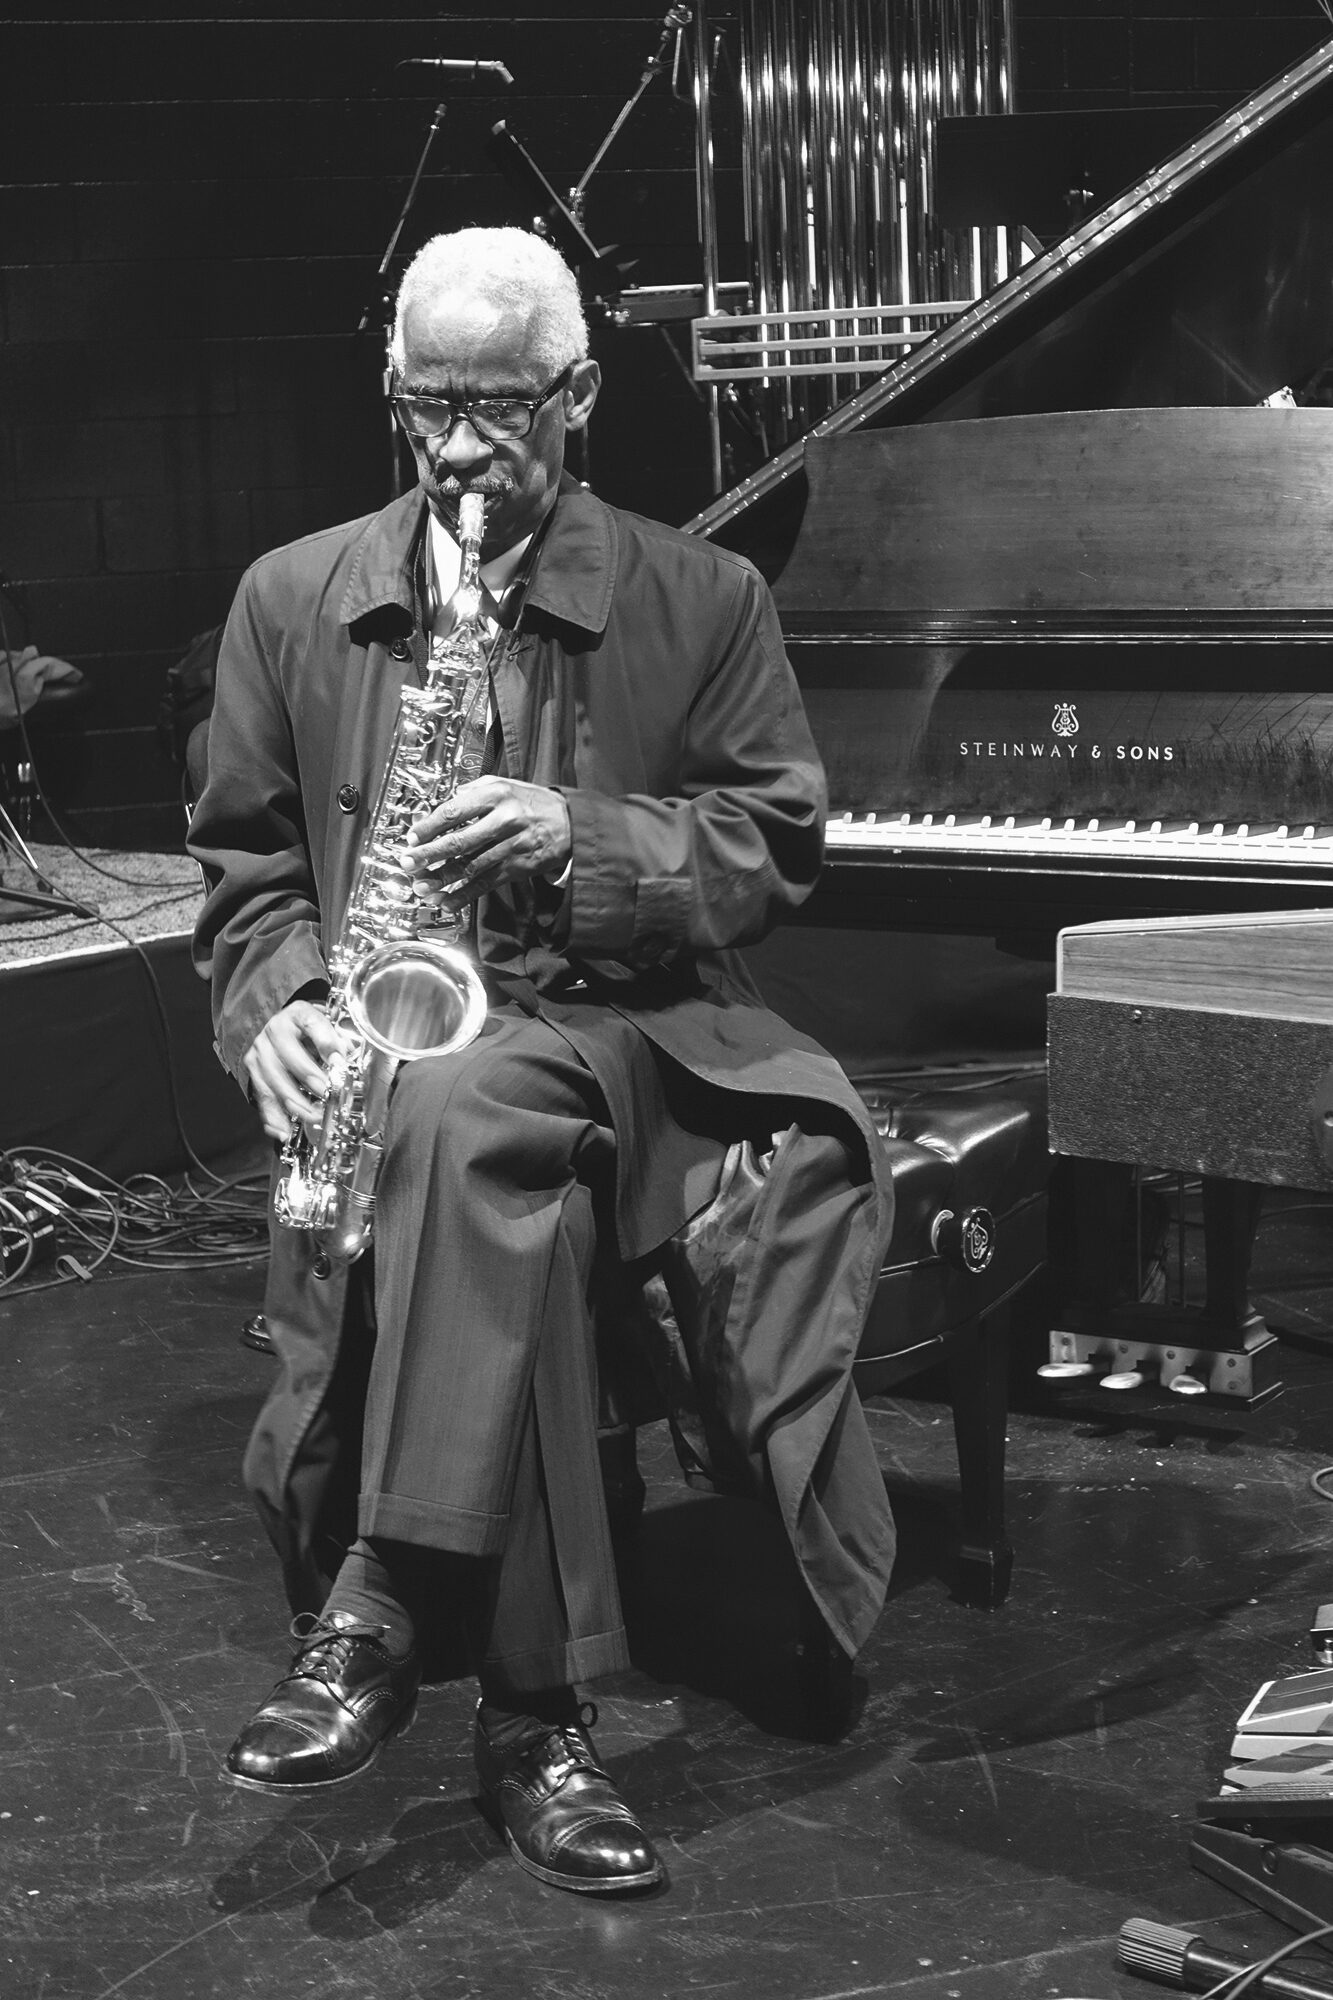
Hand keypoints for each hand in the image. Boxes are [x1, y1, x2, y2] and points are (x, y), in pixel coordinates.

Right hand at [243, 999, 351, 1143]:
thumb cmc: (304, 1027)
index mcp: (298, 1014)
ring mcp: (261, 1053)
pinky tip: (283, 1131)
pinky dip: (272, 1117)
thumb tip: (348, 1054)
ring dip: (296, 1102)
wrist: (274, 1025)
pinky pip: (262, 1097)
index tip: (339, 1060)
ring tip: (314, 1116)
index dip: (327, 1042)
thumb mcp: (323, 1023)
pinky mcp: (254, 1073)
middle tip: (328, 1093)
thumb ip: (338, 1038)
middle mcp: (275, 1032)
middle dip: (312, 1079)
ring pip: (275, 1081)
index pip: (312, 1024)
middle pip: (292, 1057)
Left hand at [398, 776, 570, 909]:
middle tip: (408, 863)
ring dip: (443, 879)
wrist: (570, 822)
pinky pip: (486, 883)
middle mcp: (504, 820)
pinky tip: (448, 902)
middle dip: (429, 855)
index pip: (454, 811)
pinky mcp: (518, 867)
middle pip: (459, 841)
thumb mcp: (503, 785)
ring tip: (422, 887)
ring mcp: (512, 846)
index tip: (412, 837)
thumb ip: (471, 794)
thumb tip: (439, 808)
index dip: (429, 826)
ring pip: (470, 866)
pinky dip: (465, 895)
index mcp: (495, 795)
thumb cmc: (531, 802)